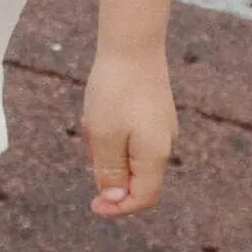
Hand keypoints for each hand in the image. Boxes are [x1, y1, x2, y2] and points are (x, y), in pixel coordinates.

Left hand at [80, 44, 178, 217]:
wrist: (132, 44)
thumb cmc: (116, 90)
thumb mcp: (104, 135)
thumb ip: (109, 170)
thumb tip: (114, 200)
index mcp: (155, 155)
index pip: (143, 197)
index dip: (119, 208)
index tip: (93, 206)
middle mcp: (164, 143)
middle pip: (135, 175)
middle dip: (106, 165)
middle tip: (88, 135)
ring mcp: (160, 125)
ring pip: (128, 151)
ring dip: (105, 143)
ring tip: (92, 115)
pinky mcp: (153, 109)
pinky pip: (128, 131)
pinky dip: (110, 127)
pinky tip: (99, 105)